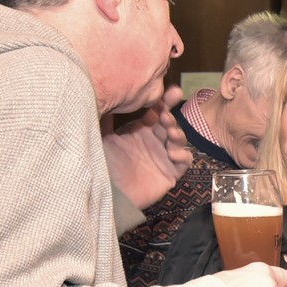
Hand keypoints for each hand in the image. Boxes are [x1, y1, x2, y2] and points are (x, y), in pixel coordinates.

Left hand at [102, 86, 189, 210]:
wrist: (106, 194)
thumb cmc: (103, 166)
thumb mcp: (102, 138)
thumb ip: (106, 118)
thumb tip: (102, 92)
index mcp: (139, 130)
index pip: (155, 111)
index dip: (164, 101)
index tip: (170, 91)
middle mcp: (153, 141)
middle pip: (169, 123)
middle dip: (171, 116)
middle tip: (165, 115)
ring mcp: (163, 157)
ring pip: (179, 139)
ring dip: (177, 133)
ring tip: (170, 132)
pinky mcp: (170, 174)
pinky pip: (184, 161)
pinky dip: (182, 155)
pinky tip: (172, 153)